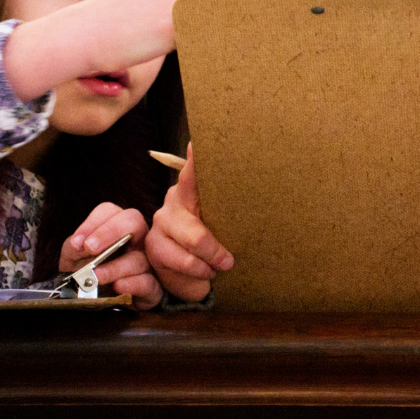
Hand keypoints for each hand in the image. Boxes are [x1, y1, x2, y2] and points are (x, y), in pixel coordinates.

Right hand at [5, 0, 260, 101]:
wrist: (82, 37)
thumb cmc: (121, 27)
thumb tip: (232, 18)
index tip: (265, 18)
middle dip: (261, 10)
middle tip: (270, 35)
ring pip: (237, 5)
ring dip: (251, 27)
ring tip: (258, 50)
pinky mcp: (179, 10)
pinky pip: (221, 25)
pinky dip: (234, 40)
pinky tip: (237, 58)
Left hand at [60, 202, 161, 310]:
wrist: (94, 303)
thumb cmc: (86, 274)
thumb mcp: (73, 259)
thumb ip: (73, 247)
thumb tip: (80, 243)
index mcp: (115, 228)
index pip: (109, 212)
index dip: (94, 223)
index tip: (78, 243)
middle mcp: (135, 240)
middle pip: (134, 220)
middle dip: (111, 231)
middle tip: (91, 248)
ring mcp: (147, 262)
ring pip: (139, 257)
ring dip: (115, 266)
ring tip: (96, 277)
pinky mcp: (151, 288)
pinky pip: (148, 282)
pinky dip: (133, 284)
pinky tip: (118, 287)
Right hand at [145, 144, 233, 301]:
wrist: (196, 274)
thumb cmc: (218, 240)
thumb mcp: (228, 222)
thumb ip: (233, 208)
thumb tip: (265, 195)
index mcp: (194, 190)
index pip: (194, 173)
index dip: (195, 160)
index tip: (198, 144)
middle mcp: (175, 201)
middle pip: (195, 220)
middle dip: (214, 245)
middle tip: (229, 260)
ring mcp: (162, 223)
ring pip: (192, 241)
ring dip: (209, 260)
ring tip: (219, 266)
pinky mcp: (154, 246)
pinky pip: (181, 261)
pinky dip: (198, 271)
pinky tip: (204, 272)